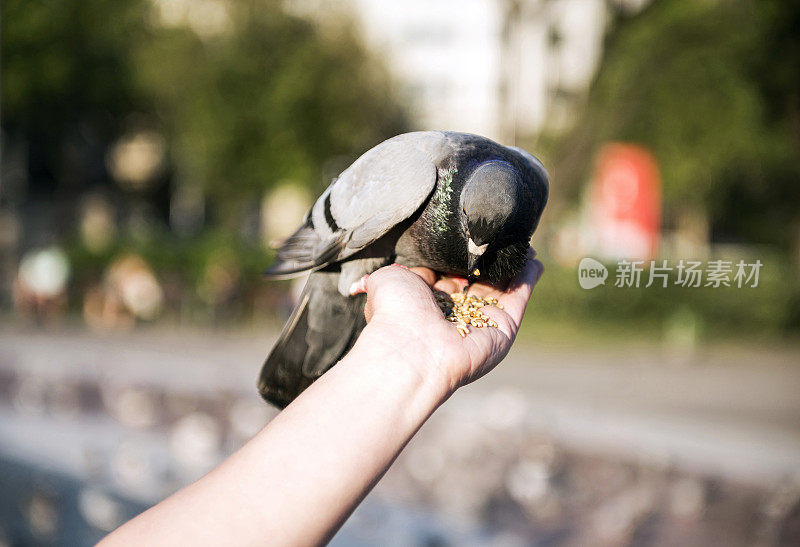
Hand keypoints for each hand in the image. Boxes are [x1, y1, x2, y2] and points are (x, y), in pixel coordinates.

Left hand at [355, 248, 543, 396]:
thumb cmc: (394, 312)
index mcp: (427, 303)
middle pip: (478, 283)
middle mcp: (455, 315)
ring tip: (522, 243)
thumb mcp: (389, 279)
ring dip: (513, 265)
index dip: (458, 259)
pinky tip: (533, 258)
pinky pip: (519, 297)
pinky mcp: (504, 327)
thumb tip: (398, 274)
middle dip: (489, 262)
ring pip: (502, 288)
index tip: (468, 238)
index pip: (448, 277)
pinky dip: (528, 277)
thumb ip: (403, 271)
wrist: (411, 347)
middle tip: (500, 237)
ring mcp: (481, 322)